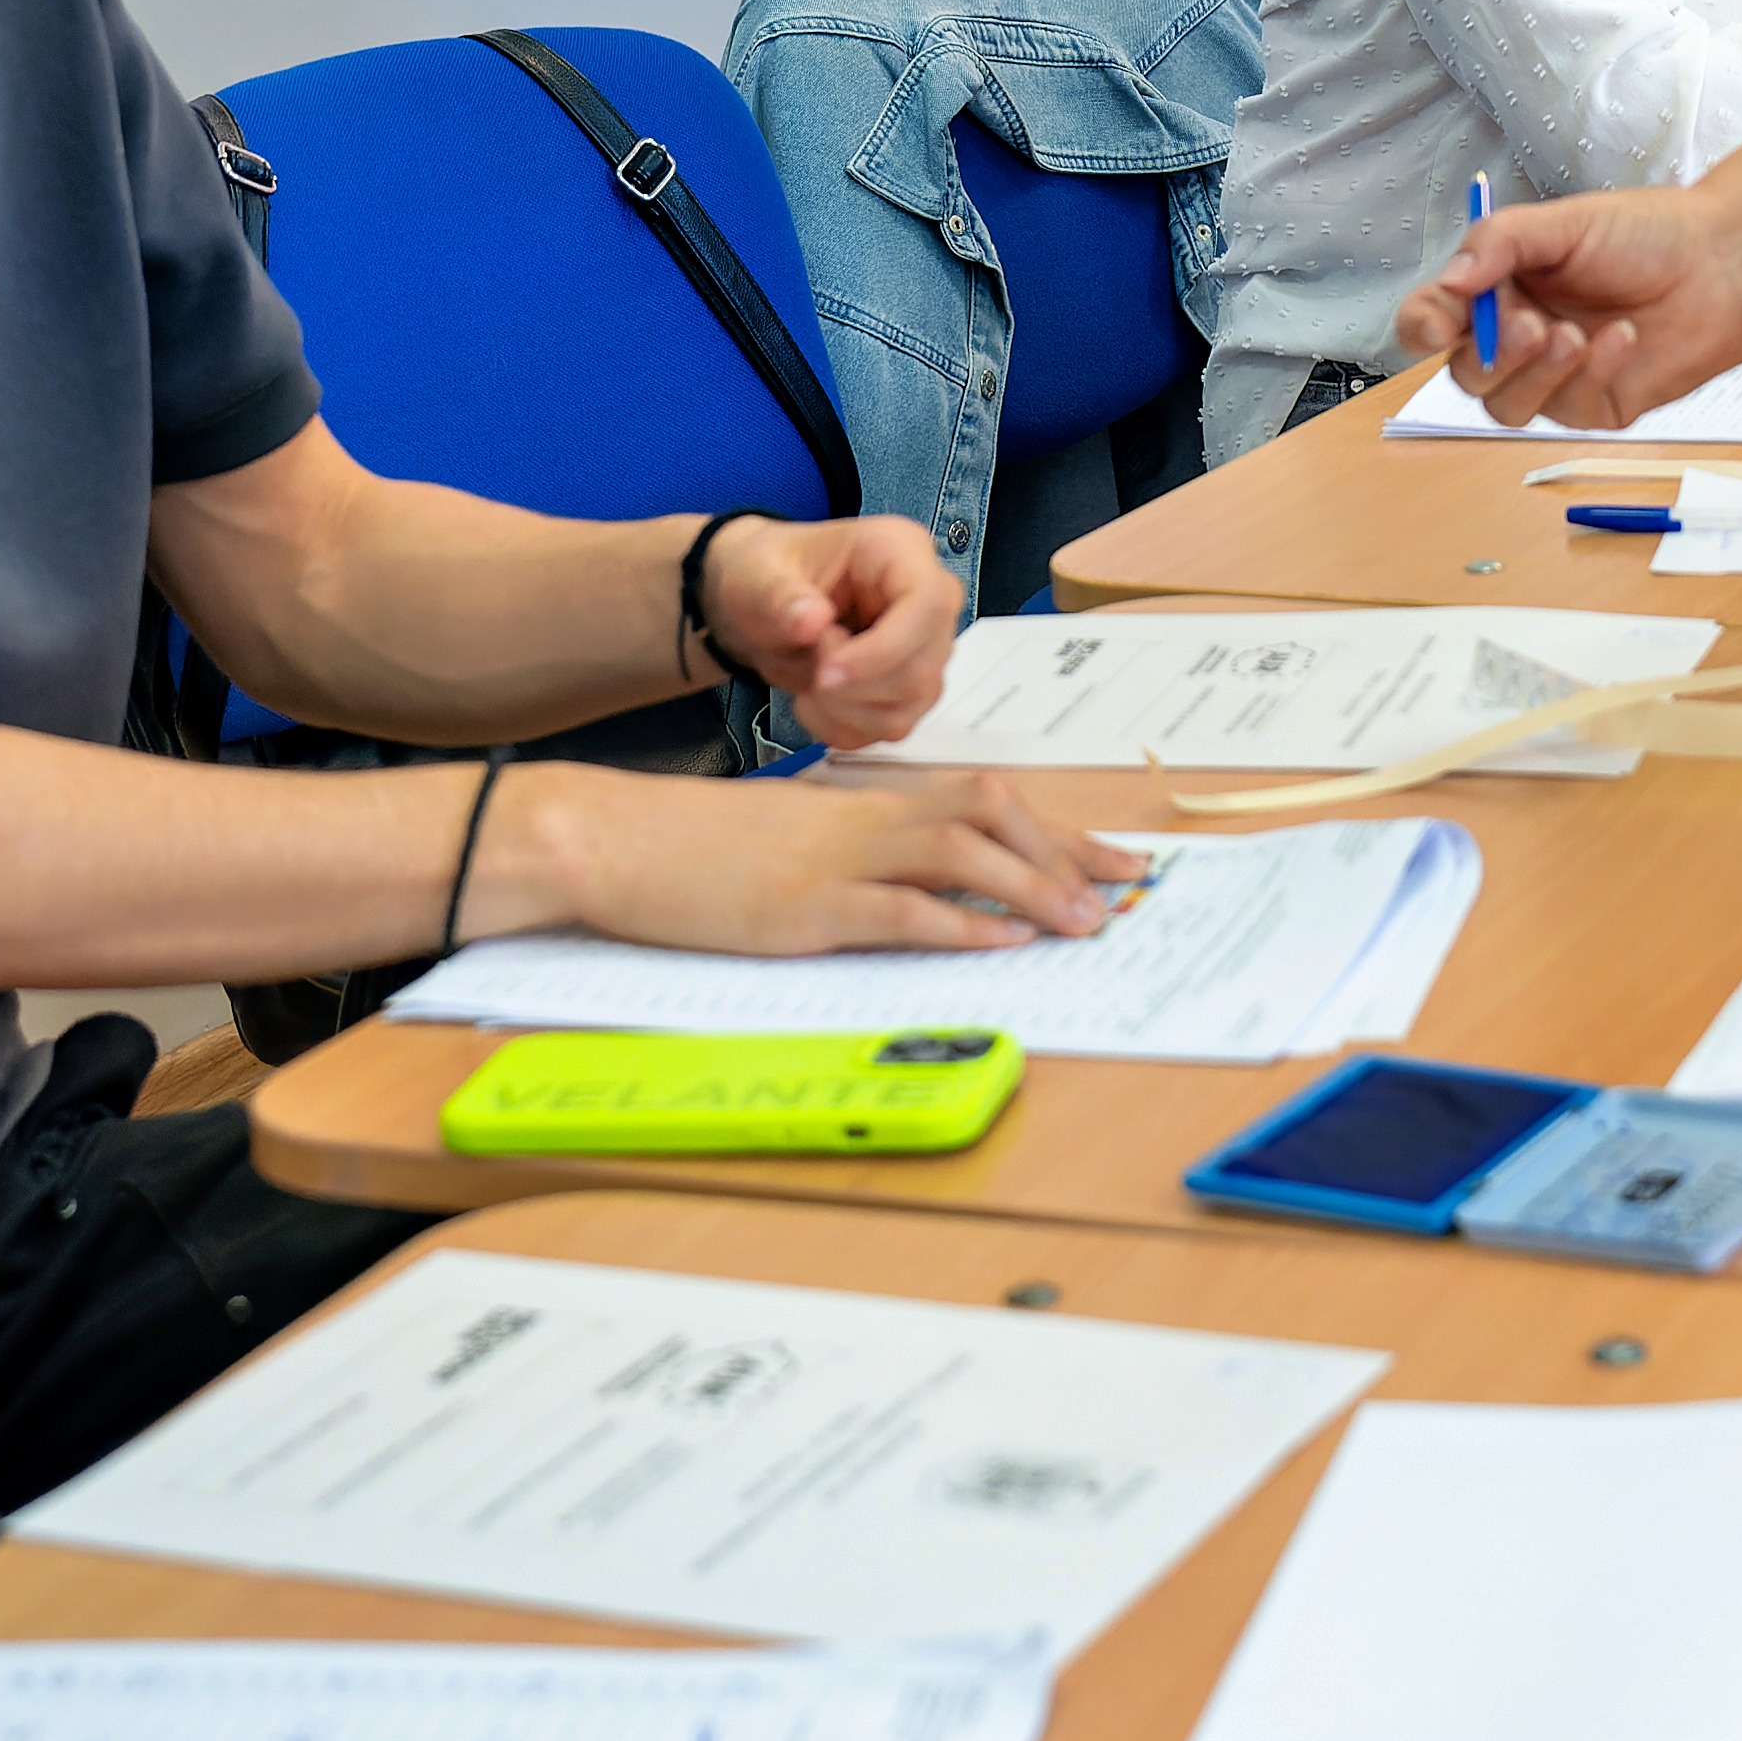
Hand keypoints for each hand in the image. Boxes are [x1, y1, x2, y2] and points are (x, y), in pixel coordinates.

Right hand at [496, 763, 1137, 954]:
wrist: (615, 838)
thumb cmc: (696, 848)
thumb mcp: (790, 838)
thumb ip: (854, 851)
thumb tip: (916, 885)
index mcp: (863, 803)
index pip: (981, 800)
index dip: (1056, 829)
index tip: (1111, 856)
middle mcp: (863, 819)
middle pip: (991, 813)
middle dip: (1068, 851)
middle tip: (1127, 888)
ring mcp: (837, 860)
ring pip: (960, 854)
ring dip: (1032, 887)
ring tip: (1085, 921)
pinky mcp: (806, 907)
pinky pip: (898, 909)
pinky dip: (958, 924)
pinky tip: (1000, 941)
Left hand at [696, 511, 956, 748]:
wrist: (763, 605)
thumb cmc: (769, 574)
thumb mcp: (757, 574)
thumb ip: (779, 595)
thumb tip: (812, 620)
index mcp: (900, 550)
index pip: (927, 605)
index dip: (883, 650)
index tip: (826, 673)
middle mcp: (928, 599)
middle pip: (922, 667)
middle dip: (854, 684)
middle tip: (809, 661)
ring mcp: (925, 648)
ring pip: (910, 704)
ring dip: (846, 708)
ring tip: (809, 677)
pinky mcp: (911, 689)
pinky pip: (891, 727)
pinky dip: (843, 725)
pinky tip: (816, 699)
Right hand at [1398, 183, 1741, 431]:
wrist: (1723, 264)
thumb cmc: (1647, 235)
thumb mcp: (1564, 222)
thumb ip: (1500, 243)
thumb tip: (1452, 279)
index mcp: (1497, 288)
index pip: (1433, 319)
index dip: (1423, 327)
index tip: (1437, 324)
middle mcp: (1517, 337)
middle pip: (1466, 372)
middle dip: (1491, 354)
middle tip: (1529, 324)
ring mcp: (1554, 378)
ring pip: (1507, 407)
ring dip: (1534, 375)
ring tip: (1573, 335)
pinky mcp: (1595, 406)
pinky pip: (1569, 410)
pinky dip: (1592, 372)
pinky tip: (1622, 339)